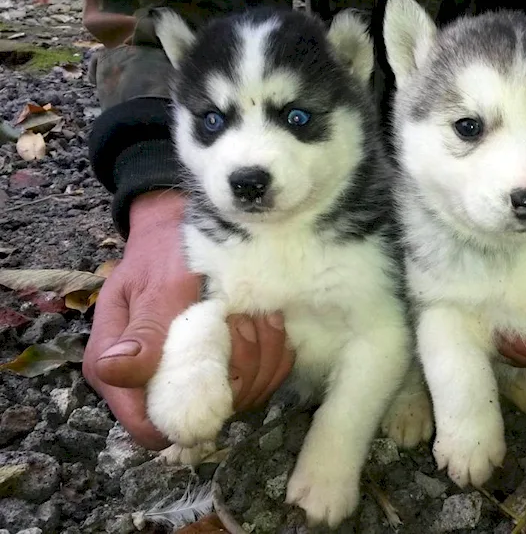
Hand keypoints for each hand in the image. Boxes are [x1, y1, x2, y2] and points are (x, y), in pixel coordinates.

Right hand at [82, 190, 294, 449]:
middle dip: (236, 374)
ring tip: (256, 315)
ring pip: (244, 398)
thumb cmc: (163, 255)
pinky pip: (265, 380)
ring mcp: (197, 379)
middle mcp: (156, 385)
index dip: (185, 416)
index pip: (150, 428)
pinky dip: (275, 354)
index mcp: (120, 370)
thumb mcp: (153, 287)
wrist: (185, 233)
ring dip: (261, 358)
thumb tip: (114, 370)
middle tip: (242, 322)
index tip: (216, 371)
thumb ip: (143, 332)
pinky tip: (269, 321)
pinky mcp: (230, 367)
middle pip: (207, 416)